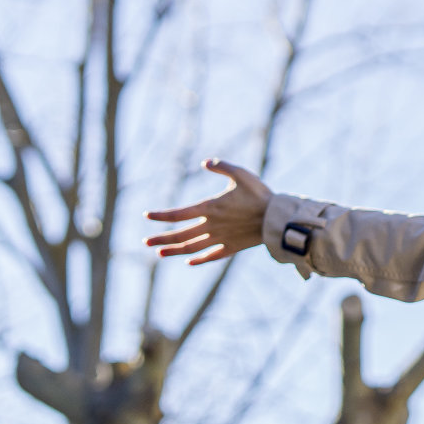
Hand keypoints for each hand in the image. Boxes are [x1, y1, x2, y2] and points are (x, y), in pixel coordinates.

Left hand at [144, 158, 271, 264]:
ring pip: (192, 248)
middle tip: (146, 242)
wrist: (277, 218)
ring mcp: (220, 239)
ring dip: (174, 251)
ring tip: (159, 254)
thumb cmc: (260, 194)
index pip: (178, 214)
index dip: (160, 215)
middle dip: (161, 239)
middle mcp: (211, 226)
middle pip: (180, 235)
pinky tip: (189, 261)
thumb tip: (205, 162)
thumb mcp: (241, 174)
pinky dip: (199, 260)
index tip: (147, 216)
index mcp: (210, 208)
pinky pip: (211, 256)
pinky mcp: (231, 247)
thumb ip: (222, 166)